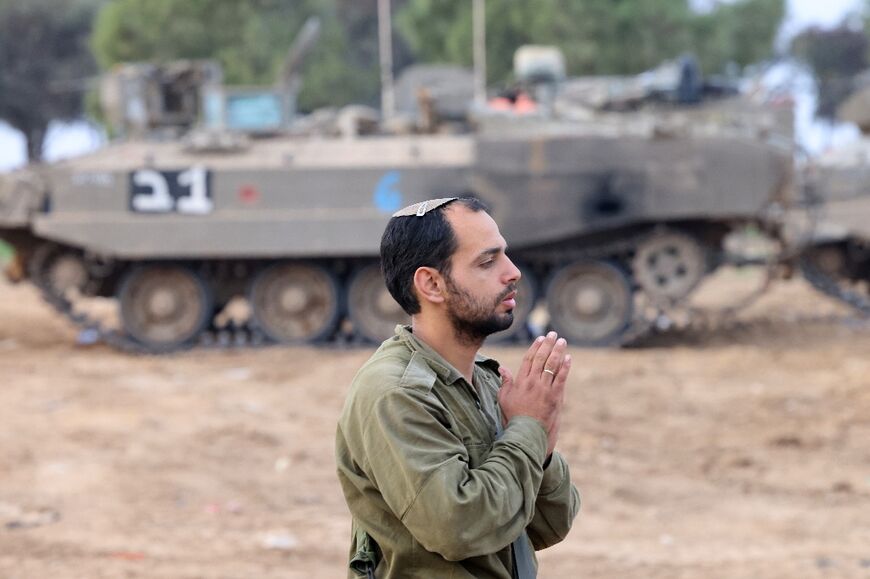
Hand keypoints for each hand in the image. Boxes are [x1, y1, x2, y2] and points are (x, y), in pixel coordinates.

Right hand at [498, 331, 570, 455]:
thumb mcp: (504, 398)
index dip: (535, 347)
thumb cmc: (513, 417)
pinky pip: (561, 378)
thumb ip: (505, 382)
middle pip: (541, 358)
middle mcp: (533, 382)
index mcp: (520, 381)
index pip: (529, 359)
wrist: (526, 433)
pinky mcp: (555, 396)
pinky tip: (568, 358)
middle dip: (547, 344)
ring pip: (552, 365)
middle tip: (553, 334)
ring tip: (562, 341)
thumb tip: (502, 368)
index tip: (540, 338)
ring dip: (558, 351)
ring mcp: (544, 389)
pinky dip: (565, 367)